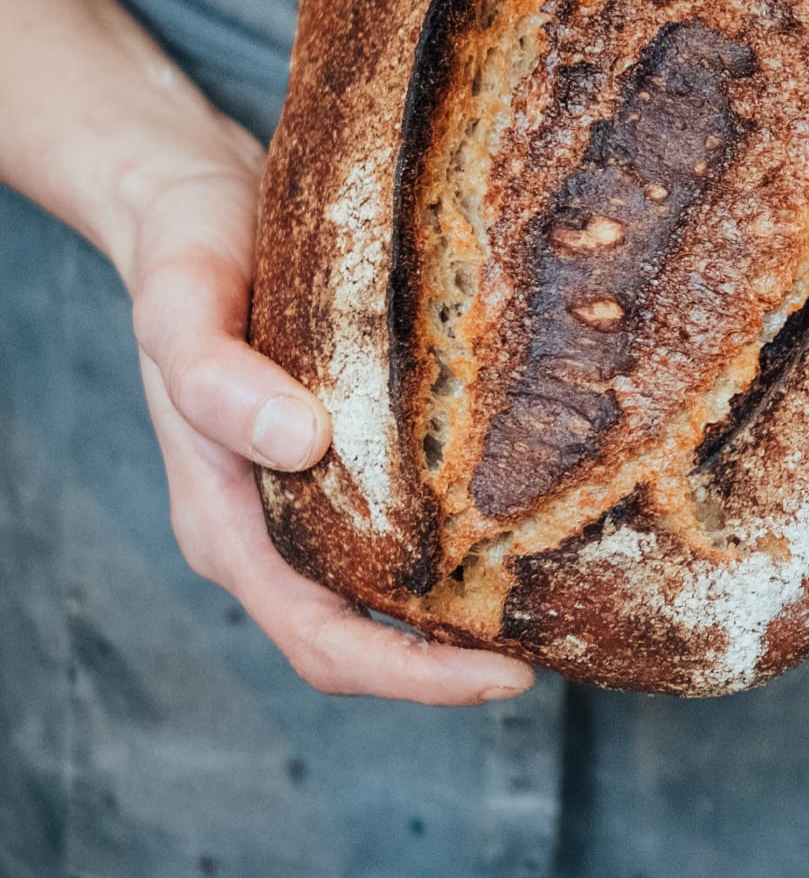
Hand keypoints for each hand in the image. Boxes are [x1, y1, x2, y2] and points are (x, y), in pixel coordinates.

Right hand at [119, 121, 533, 703]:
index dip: (411, 674)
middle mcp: (273, 524)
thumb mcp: (182, 306)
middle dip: (456, 659)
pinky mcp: (349, 447)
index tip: (502, 672)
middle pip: (368, 632)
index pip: (321, 639)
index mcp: (226, 523)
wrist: (196, 203)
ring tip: (554, 594)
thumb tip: (301, 444)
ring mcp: (310, 491)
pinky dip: (459, 536)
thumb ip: (217, 380)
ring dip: (464, 608)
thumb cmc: (186, 255)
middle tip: (559, 639)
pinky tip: (523, 513)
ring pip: (392, 585)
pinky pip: (405, 517)